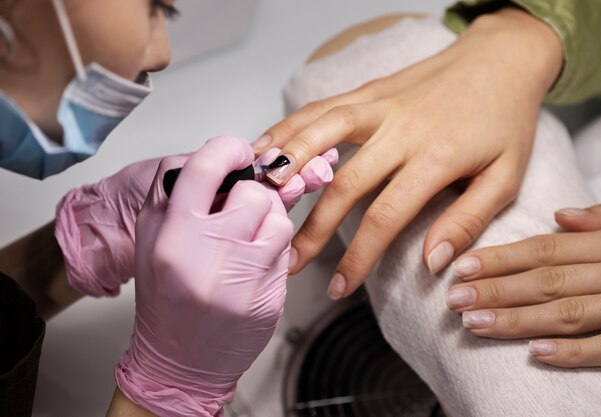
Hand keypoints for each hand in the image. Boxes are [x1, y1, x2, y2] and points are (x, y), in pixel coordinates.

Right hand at [115, 136, 292, 416]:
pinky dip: (274, 251)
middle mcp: (208, 257)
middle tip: (239, 210)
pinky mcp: (269, 299)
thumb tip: (213, 159)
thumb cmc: (165, 300)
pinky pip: (286, 252)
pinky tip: (252, 267)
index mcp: (173, 237)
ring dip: (268, 223)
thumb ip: (176, 196)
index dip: (227, 149)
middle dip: (251, 196)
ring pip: (279, 220)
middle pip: (255, 193)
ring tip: (246, 240)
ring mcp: (243, 281)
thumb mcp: (152, 241)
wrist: (179, 363)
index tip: (235, 153)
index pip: (206, 168)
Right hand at [253, 8, 562, 299]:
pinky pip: (320, 107)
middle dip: (312, 229)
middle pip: (344, 184)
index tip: (340, 287)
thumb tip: (431, 261)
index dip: (358, 257)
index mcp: (436, 156)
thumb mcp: (506, 176)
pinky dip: (289, 127)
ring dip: (286, 167)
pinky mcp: (368, 90)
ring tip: (258, 199)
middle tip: (289, 262)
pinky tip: (265, 146)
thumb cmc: (506, 119)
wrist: (501, 58)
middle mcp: (401, 129)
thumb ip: (468, 220)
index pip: (386, 216)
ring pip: (321, 133)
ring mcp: (380, 105)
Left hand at [448, 204, 600, 367]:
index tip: (461, 267)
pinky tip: (534, 352)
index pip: (545, 250)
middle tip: (454, 299)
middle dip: (495, 290)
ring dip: (518, 320)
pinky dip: (573, 352)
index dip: (500, 259)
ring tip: (475, 323)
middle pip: (547, 281)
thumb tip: (559, 215)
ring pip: (568, 313)